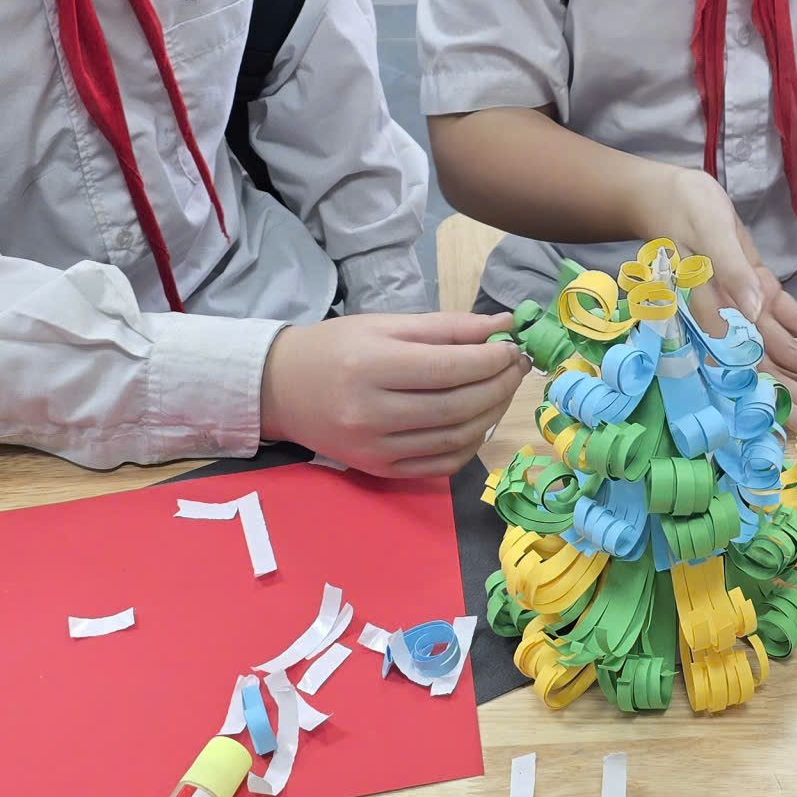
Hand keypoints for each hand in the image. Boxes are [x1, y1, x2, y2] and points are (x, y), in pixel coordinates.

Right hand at [260, 312, 531, 477]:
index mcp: (371, 366)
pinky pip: (441, 465)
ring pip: (455, 438)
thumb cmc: (336, 347)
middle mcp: (371, 413)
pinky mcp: (379, 470)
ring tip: (501, 390)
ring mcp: (374, 448)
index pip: (450, 368)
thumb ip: (447, 327)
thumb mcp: (386, 325)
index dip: (492, 360)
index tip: (513, 348)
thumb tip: (503, 326)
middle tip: (515, 368)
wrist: (281, 389)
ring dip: (492, 414)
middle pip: (458, 406)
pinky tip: (478, 421)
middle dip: (499, 386)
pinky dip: (470, 444)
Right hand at [646, 166, 796, 435]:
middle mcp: (731, 319)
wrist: (670, 196)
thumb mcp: (708, 232)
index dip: (772, 396)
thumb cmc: (684, 211)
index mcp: (713, 313)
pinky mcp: (759, 290)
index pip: (745, 366)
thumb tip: (753, 310)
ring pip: (786, 349)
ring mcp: (747, 307)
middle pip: (771, 366)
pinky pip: (792, 318)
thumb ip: (730, 269)